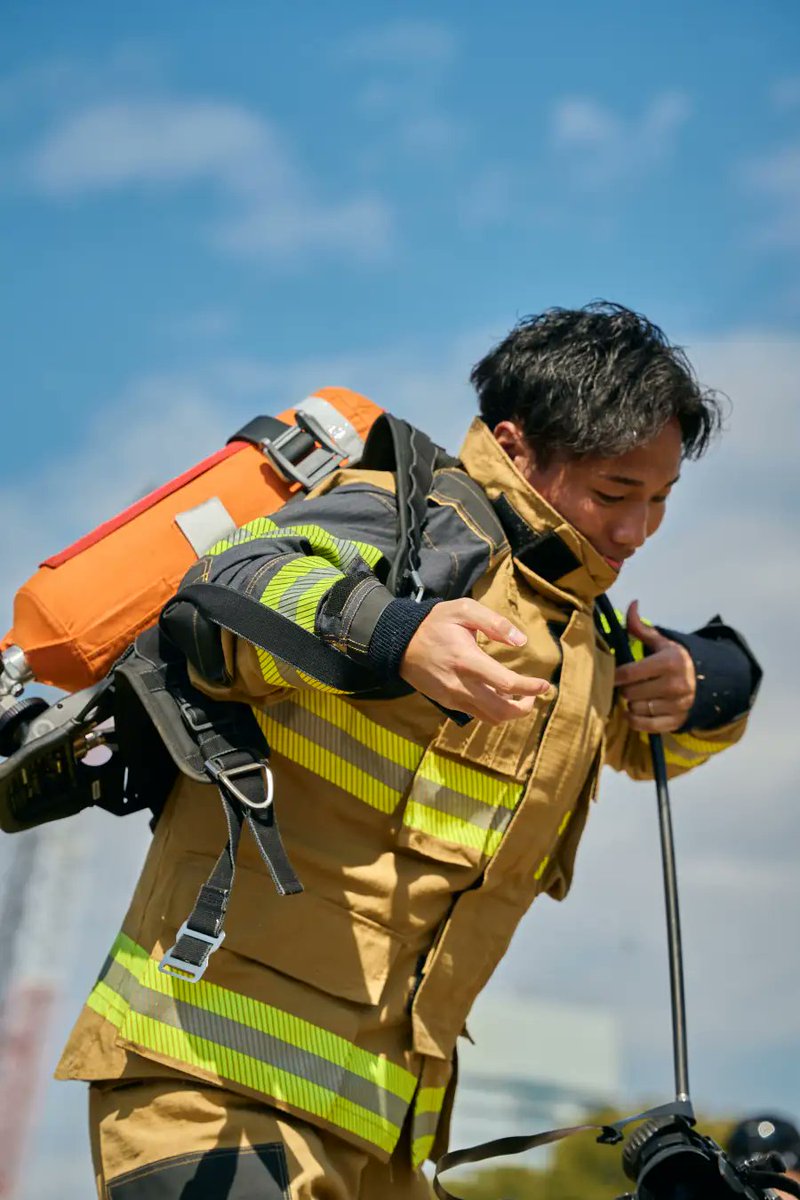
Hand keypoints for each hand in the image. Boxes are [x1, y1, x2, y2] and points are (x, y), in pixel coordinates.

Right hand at [399, 598, 552, 724]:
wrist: (400, 644)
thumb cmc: (434, 623)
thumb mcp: (463, 610)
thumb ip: (494, 623)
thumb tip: (520, 641)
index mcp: (467, 661)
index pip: (506, 684)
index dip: (530, 687)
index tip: (545, 685)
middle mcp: (461, 685)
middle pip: (502, 711)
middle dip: (525, 706)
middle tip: (534, 693)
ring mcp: (453, 697)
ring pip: (490, 718)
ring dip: (510, 713)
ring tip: (519, 697)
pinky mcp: (448, 703)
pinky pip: (477, 715)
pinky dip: (493, 711)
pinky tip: (498, 696)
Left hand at [614, 600, 695, 732]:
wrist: (709, 681)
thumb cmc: (677, 659)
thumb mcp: (662, 642)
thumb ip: (641, 627)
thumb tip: (632, 604)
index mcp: (669, 662)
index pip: (630, 673)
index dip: (614, 676)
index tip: (609, 675)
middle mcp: (675, 685)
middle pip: (630, 692)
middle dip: (624, 688)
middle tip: (627, 685)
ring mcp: (677, 706)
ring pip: (636, 708)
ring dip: (631, 703)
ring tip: (635, 696)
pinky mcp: (677, 722)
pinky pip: (645, 726)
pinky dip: (635, 720)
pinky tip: (634, 712)